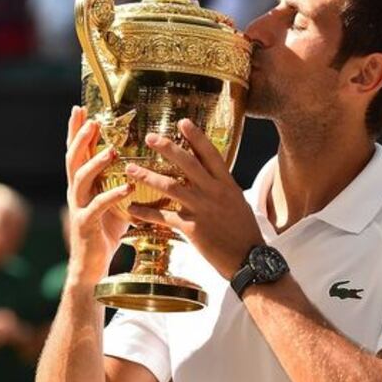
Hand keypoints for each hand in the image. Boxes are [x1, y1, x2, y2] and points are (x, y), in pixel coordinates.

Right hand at [65, 106, 132, 283]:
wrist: (93, 265)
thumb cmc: (106, 230)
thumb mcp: (115, 200)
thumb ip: (122, 181)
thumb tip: (147, 162)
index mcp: (83, 183)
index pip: (76, 151)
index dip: (76, 130)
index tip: (80, 108)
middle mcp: (76, 192)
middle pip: (73, 159)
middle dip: (80, 138)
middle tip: (91, 121)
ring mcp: (78, 207)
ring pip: (80, 179)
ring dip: (96, 163)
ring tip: (112, 151)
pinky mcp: (85, 225)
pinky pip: (97, 207)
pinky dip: (113, 196)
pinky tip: (127, 188)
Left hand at [125, 118, 263, 278]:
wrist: (250, 259)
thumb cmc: (244, 232)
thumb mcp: (237, 202)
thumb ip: (221, 188)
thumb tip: (209, 175)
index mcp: (227, 184)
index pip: (210, 154)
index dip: (196, 137)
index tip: (182, 122)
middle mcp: (214, 192)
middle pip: (187, 164)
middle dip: (167, 148)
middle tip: (149, 137)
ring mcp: (203, 209)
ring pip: (171, 186)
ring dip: (148, 176)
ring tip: (131, 169)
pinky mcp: (192, 228)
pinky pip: (164, 216)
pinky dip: (146, 212)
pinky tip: (132, 209)